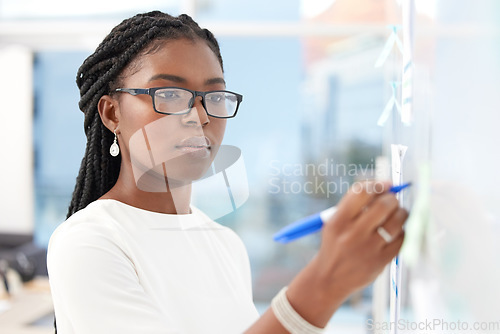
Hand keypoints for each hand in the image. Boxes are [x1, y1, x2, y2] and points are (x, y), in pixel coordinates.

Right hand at [285, 181, 407, 327]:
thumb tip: (385, 186)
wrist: (330, 278)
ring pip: (397, 221)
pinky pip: (402, 239)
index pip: (362, 191)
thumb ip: (354, 205)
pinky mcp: (381, 261)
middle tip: (392, 201)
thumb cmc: (335, 245)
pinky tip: (395, 232)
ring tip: (397, 215)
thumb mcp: (334, 223)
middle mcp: (353, 233)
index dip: (378, 184)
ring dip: (401, 214)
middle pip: (384, 204)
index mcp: (339, 220)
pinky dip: (402, 232)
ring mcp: (368, 248)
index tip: (386, 184)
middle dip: (392, 199)